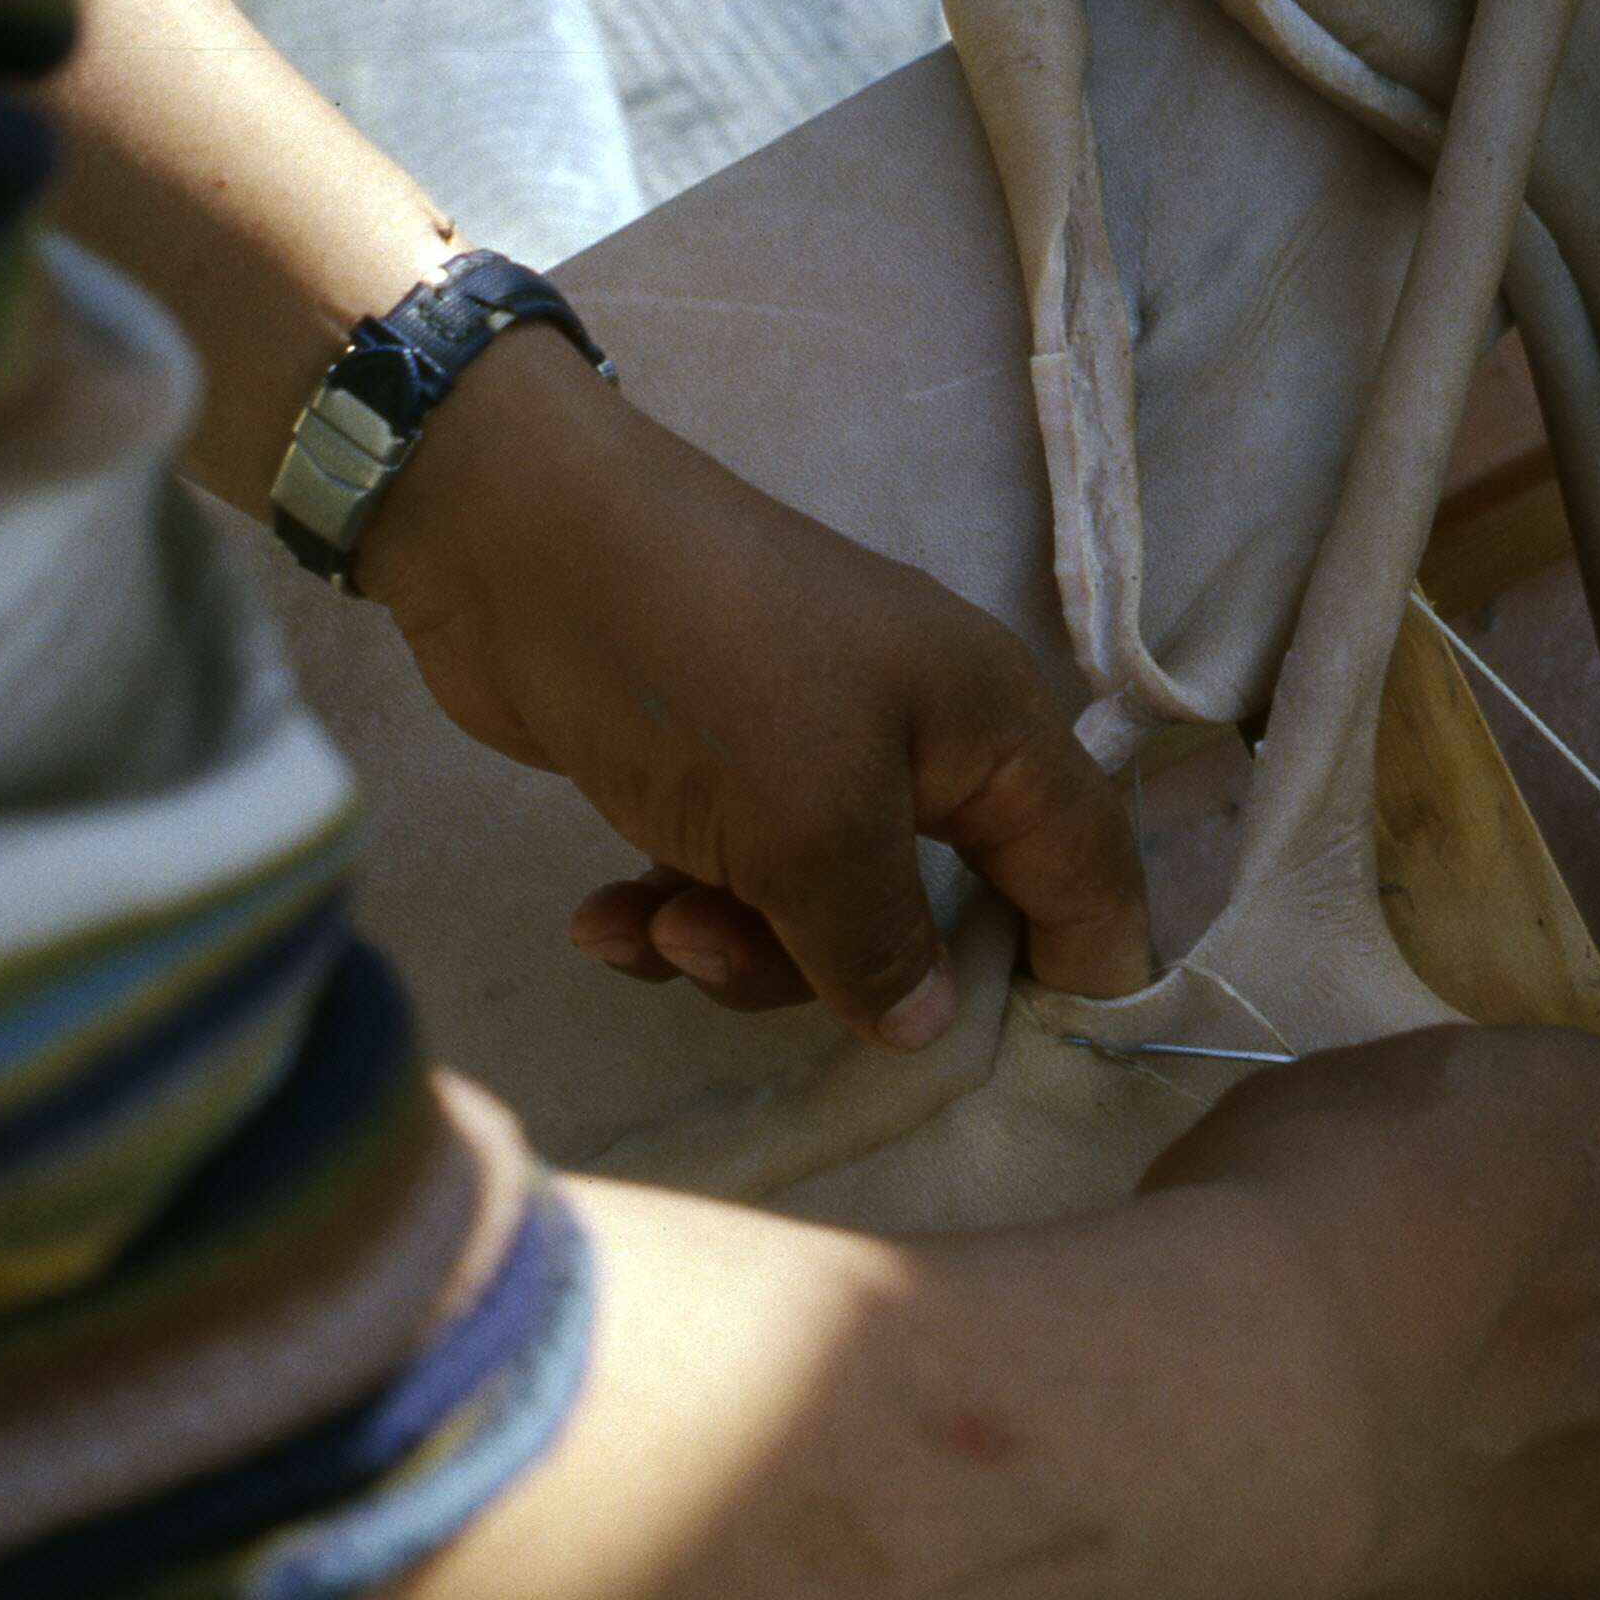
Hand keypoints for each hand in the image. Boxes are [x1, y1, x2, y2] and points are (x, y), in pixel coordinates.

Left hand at [357, 332, 1153, 1048]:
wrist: (509, 538)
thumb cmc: (701, 667)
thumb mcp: (811, 829)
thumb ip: (881, 945)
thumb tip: (929, 1026)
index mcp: (990, 731)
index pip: (1090, 870)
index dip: (1084, 971)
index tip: (1023, 1061)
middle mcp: (920, 746)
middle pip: (936, 920)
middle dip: (839, 973)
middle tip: (744, 958)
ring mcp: (812, 758)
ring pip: (818, 923)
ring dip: (732, 949)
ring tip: (655, 922)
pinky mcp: (715, 778)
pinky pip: (729, 890)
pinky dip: (670, 915)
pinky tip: (603, 918)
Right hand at [1139, 1024, 1599, 1599]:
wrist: (1268, 1382)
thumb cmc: (1271, 1213)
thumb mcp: (1333, 1102)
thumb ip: (1417, 1141)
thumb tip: (1404, 1184)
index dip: (1568, 1189)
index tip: (1488, 1221)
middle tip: (1546, 1339)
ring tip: (1482, 1461)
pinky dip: (1557, 1555)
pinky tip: (1467, 1547)